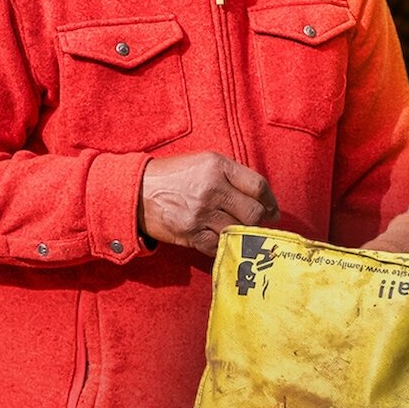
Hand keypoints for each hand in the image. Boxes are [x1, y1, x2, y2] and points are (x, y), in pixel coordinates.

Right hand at [138, 151, 279, 256]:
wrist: (136, 191)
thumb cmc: (172, 176)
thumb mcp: (202, 162)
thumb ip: (230, 175)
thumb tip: (260, 198)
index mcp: (217, 166)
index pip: (258, 186)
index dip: (270, 201)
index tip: (272, 210)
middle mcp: (212, 188)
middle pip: (253, 212)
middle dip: (258, 221)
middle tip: (257, 224)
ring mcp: (201, 213)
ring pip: (238, 231)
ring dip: (241, 234)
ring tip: (237, 232)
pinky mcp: (190, 233)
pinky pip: (219, 245)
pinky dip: (223, 245)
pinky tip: (220, 240)